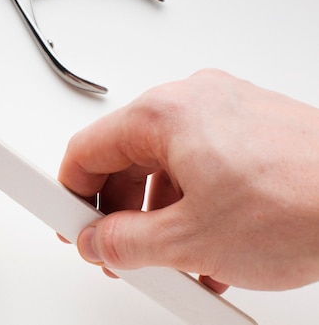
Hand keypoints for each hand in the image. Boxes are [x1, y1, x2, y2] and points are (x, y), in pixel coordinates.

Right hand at [59, 69, 318, 293]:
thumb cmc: (303, 202)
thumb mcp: (191, 240)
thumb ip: (125, 244)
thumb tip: (98, 242)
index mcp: (163, 113)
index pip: (85, 149)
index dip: (68, 192)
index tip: (68, 222)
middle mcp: (191, 101)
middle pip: (123, 157)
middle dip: (116, 211)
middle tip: (117, 250)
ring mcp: (224, 112)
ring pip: (163, 166)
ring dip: (157, 216)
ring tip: (171, 261)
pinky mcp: (250, 129)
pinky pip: (200, 165)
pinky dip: (193, 205)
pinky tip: (205, 248)